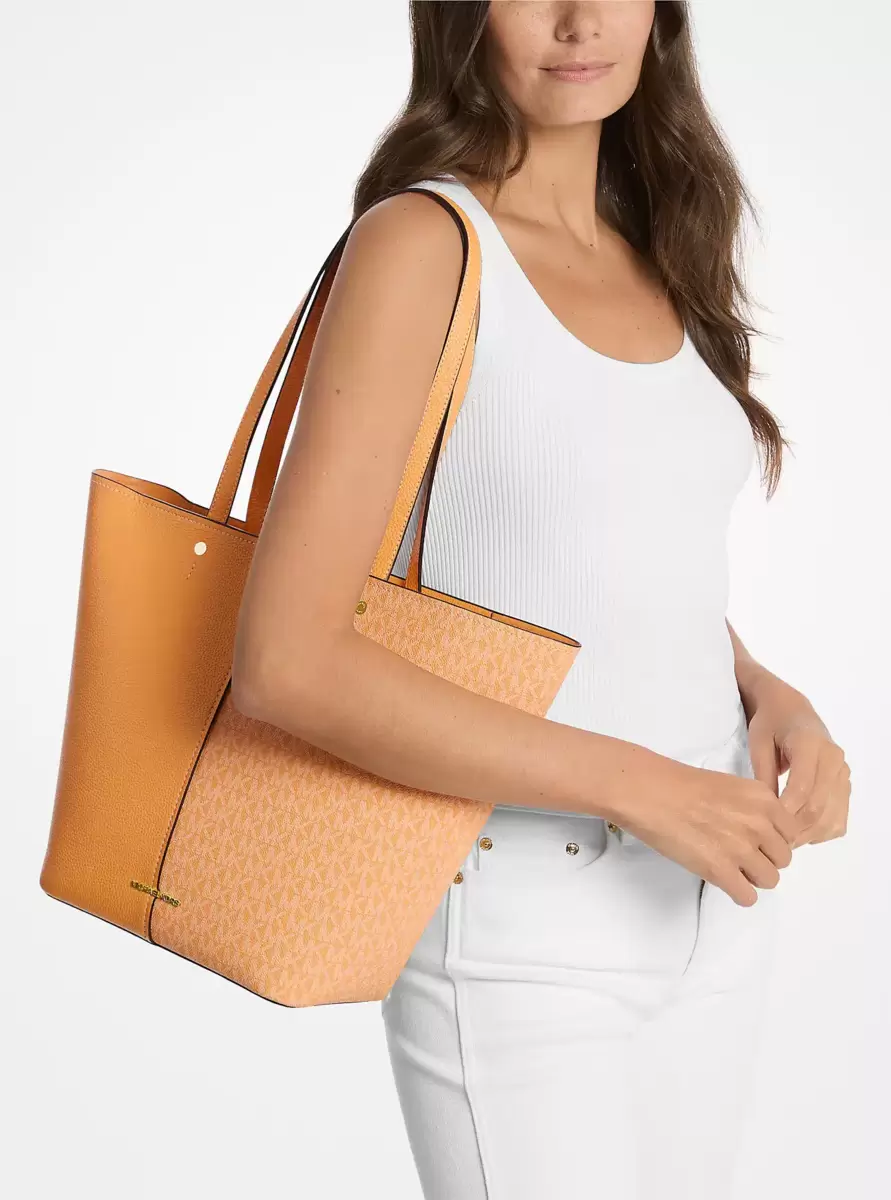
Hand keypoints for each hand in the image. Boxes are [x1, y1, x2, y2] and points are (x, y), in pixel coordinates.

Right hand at [608, 751, 798, 907]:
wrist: (649, 792)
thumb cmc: (680, 786)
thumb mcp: (731, 786)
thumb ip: (754, 809)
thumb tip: (764, 836)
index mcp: (764, 800)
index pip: (792, 834)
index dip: (773, 840)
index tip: (755, 841)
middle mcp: (759, 824)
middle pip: (783, 859)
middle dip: (764, 859)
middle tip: (738, 854)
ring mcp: (741, 849)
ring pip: (770, 880)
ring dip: (752, 878)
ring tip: (729, 867)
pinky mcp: (720, 871)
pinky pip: (747, 897)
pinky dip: (737, 893)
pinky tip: (723, 880)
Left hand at [745, 676, 850, 848]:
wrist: (793, 711)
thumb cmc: (770, 723)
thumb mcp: (758, 742)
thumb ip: (763, 774)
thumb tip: (767, 810)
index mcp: (811, 744)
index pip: (802, 787)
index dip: (785, 811)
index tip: (765, 824)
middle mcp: (834, 760)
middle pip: (818, 806)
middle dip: (793, 828)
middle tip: (770, 839)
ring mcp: (843, 774)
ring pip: (831, 818)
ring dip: (806, 835)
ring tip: (782, 839)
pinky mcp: (845, 786)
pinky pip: (838, 819)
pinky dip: (820, 832)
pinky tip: (799, 831)